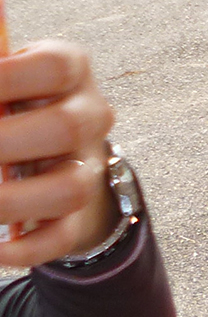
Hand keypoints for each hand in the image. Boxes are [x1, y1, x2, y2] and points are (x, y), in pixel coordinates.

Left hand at [0, 41, 117, 267]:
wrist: (35, 145)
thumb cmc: (3, 99)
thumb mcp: (1, 81)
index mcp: (69, 70)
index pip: (55, 68)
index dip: (8, 80)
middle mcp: (89, 117)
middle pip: (66, 127)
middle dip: (4, 142)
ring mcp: (88, 167)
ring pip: (71, 189)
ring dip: (10, 200)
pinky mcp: (76, 213)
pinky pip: (60, 236)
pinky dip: (24, 248)